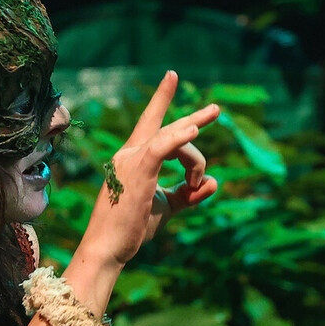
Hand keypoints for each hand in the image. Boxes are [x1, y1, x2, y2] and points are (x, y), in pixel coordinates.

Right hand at [82, 71, 220, 264]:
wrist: (108, 248)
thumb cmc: (132, 228)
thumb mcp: (166, 206)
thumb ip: (189, 193)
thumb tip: (215, 181)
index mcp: (134, 158)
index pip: (151, 123)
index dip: (162, 99)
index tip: (172, 77)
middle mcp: (130, 152)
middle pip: (170, 129)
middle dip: (195, 118)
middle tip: (216, 109)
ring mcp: (132, 159)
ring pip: (175, 142)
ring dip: (194, 162)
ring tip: (197, 183)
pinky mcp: (139, 169)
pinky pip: (163, 146)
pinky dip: (180, 138)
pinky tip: (195, 132)